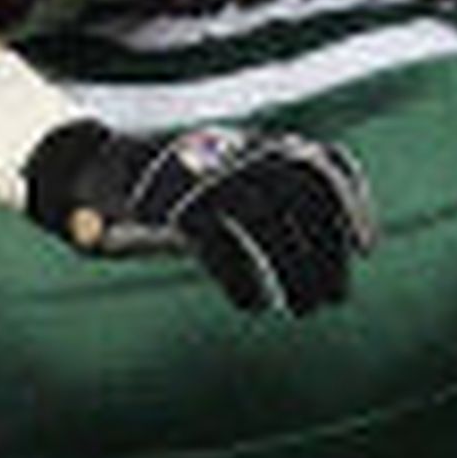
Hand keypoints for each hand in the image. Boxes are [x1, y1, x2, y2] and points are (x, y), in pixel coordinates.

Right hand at [22, 120, 378, 314]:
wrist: (88, 173)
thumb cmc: (169, 193)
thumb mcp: (226, 187)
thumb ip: (272, 204)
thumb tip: (338, 250)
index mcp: (255, 148)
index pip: (322, 164)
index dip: (352, 202)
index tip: (367, 248)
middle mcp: (234, 153)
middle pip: (300, 193)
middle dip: (325, 250)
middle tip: (333, 300)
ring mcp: (200, 175)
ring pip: (264, 215)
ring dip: (293, 266)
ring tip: (303, 309)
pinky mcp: (165, 203)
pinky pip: (215, 238)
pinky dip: (240, 274)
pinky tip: (252, 304)